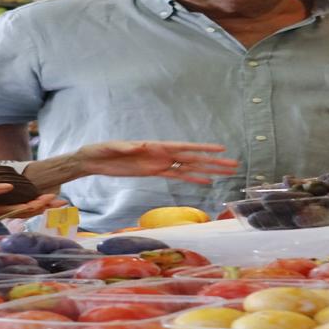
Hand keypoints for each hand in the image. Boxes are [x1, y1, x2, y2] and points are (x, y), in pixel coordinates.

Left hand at [76, 141, 238, 184]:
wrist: (95, 159)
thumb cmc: (103, 150)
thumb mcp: (113, 147)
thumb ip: (127, 147)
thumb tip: (140, 146)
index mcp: (157, 146)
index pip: (185, 148)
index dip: (204, 149)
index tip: (221, 149)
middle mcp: (163, 154)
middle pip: (194, 159)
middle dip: (214, 162)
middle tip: (234, 165)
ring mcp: (160, 164)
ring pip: (190, 169)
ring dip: (208, 171)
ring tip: (226, 174)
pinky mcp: (154, 173)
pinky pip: (177, 177)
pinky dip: (192, 180)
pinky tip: (206, 183)